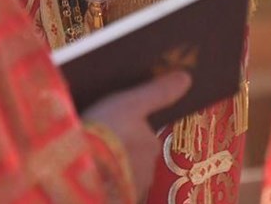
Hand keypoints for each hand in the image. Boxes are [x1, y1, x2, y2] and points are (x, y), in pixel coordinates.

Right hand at [81, 71, 190, 196]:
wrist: (82, 168)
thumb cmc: (108, 130)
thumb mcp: (131, 103)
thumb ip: (158, 92)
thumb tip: (187, 78)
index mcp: (151, 145)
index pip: (145, 138)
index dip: (129, 132)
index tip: (113, 128)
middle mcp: (147, 170)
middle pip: (135, 157)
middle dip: (122, 152)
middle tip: (100, 142)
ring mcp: (130, 189)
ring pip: (124, 175)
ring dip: (113, 168)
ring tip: (92, 159)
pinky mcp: (114, 199)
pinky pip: (112, 189)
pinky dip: (104, 182)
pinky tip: (90, 174)